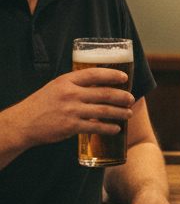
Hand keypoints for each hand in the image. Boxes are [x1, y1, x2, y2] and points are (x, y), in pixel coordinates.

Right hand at [5, 69, 132, 150]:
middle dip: (122, 96)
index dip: (112, 75)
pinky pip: (95, 126)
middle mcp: (70, 94)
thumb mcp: (56, 87)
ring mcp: (71, 110)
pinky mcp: (71, 126)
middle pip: (104, 93)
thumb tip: (99, 84)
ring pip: (103, 110)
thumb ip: (75, 85)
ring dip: (119, 112)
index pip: (94, 74)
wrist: (23, 123)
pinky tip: (116, 129)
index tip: (124, 78)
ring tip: (128, 113)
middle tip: (131, 99)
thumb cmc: (42, 104)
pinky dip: (108, 128)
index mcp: (66, 80)